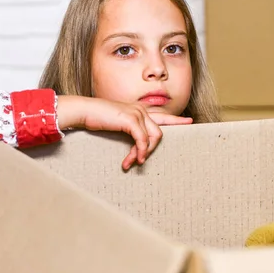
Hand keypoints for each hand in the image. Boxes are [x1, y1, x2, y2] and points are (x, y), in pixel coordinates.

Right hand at [57, 96, 192, 169]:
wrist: (83, 111)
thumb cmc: (96, 118)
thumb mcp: (116, 124)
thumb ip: (128, 130)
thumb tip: (135, 144)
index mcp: (138, 110)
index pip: (162, 116)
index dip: (176, 120)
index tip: (190, 121)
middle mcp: (141, 110)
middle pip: (158, 133)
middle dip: (150, 150)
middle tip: (139, 162)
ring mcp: (137, 113)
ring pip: (152, 138)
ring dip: (142, 154)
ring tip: (132, 162)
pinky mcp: (131, 120)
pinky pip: (142, 140)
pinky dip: (139, 151)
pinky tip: (133, 160)